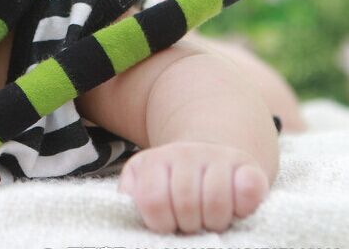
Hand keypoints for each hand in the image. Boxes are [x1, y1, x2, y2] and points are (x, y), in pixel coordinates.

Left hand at [117, 141, 269, 233]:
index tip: (168, 224)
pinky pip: (249, 190)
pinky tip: (237, 210)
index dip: (161, 223)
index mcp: (155, 160)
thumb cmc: (171, 181)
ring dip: (214, 222)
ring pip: (216, 203)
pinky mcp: (249, 167)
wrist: (208, 155)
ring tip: (211, 220)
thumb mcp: (142, 181)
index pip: (152, 200)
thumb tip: (129, 202)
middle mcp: (186, 153)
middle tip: (192, 223)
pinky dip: (244, 207)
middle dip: (189, 225)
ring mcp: (219, 157)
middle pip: (186, 205)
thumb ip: (131, 193)